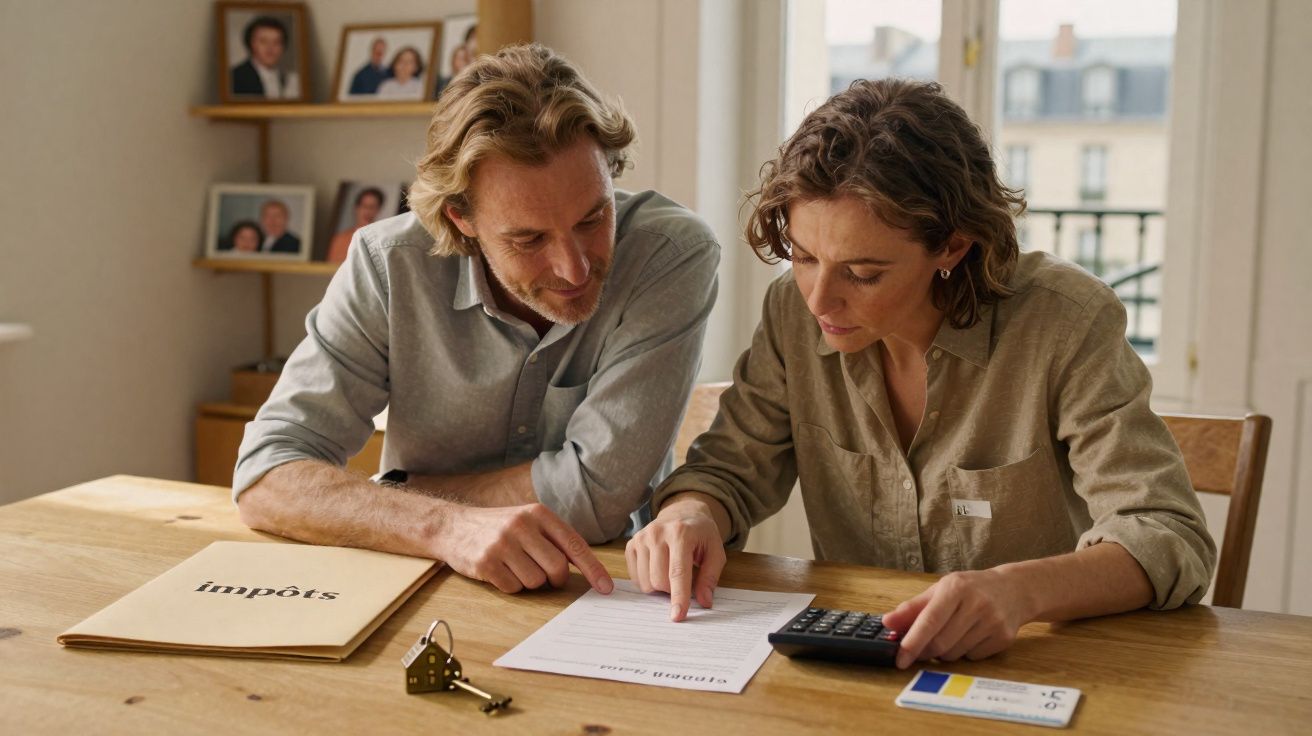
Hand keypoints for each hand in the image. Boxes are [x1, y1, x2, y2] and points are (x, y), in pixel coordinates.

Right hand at [436, 503, 613, 594]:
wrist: (453, 526)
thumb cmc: (499, 527)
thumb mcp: (528, 521)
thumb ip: (554, 539)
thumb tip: (587, 569)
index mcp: (538, 513)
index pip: (574, 545)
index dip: (593, 569)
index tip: (606, 588)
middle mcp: (521, 525)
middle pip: (557, 568)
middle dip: (555, 579)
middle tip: (544, 575)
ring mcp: (502, 544)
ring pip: (536, 582)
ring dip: (530, 582)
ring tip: (515, 566)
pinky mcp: (486, 562)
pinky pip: (513, 588)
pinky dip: (511, 586)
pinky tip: (500, 571)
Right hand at [625, 493, 727, 620]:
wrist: (682, 512)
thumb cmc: (701, 534)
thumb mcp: (715, 551)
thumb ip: (710, 577)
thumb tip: (704, 601)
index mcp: (681, 533)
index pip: (678, 572)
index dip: (679, 597)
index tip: (678, 616)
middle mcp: (657, 533)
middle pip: (658, 580)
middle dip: (671, 591)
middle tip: (683, 581)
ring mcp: (641, 537)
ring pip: (645, 582)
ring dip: (659, 587)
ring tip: (671, 572)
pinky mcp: (631, 544)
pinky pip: (635, 577)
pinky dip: (648, 581)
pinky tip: (658, 568)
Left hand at [881, 568, 1032, 668]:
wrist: (1014, 589)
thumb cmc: (971, 588)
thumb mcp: (941, 589)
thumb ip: (913, 607)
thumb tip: (887, 623)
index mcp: (956, 588)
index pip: (930, 620)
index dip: (912, 641)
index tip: (900, 658)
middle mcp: (976, 604)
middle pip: (941, 642)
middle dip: (925, 650)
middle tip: (920, 648)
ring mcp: (992, 622)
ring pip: (955, 653)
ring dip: (944, 652)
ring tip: (950, 635)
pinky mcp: (1004, 638)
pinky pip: (973, 657)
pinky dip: (964, 653)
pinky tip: (970, 637)